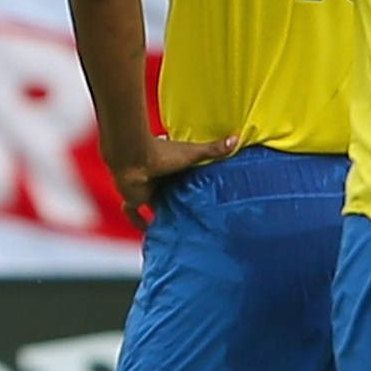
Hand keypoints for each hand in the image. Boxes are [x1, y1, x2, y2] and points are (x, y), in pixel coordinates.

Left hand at [103, 131, 240, 226]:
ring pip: (154, 204)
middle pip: (170, 193)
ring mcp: (146, 189)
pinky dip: (139, 222)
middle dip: (178, 202)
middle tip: (193, 216)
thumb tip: (237, 138)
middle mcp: (159, 179)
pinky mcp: (134, 199)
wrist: (133, 158)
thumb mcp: (192, 153)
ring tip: (176, 228)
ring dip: (161, 213)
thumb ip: (213, 149)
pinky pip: (134, 213)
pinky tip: (149, 232)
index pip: (184, 178)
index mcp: (173, 167)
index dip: (191, 185)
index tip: (203, 194)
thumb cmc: (161, 153)